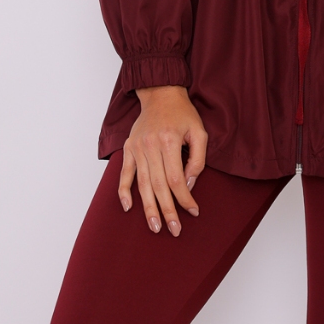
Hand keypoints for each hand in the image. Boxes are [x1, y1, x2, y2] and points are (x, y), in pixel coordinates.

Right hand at [118, 84, 207, 236]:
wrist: (161, 93)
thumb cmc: (182, 113)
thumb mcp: (199, 131)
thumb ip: (197, 159)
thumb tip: (189, 184)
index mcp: (168, 141)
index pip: (176, 179)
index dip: (185, 198)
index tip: (193, 212)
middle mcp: (150, 146)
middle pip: (158, 186)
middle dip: (167, 211)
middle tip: (174, 230)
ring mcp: (137, 148)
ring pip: (142, 184)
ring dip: (148, 208)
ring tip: (154, 227)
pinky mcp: (129, 148)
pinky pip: (125, 173)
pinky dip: (124, 191)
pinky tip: (128, 207)